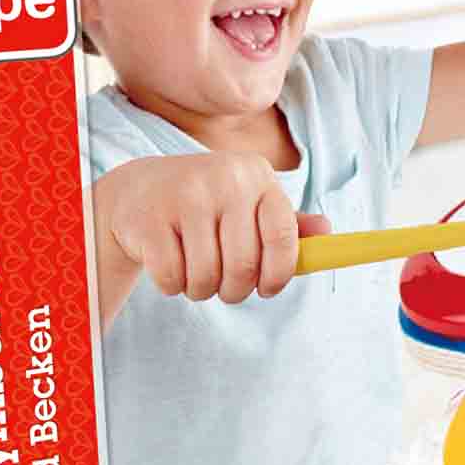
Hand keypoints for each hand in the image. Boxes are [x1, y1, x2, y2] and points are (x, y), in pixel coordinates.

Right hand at [98, 152, 331, 305]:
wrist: (136, 190)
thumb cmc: (206, 205)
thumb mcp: (247, 204)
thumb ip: (286, 223)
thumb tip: (327, 231)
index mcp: (256, 175)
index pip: (283, 236)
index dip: (279, 274)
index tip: (266, 289)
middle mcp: (224, 179)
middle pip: (243, 265)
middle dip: (235, 290)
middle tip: (224, 288)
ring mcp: (184, 196)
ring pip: (206, 276)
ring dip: (201, 289)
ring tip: (194, 273)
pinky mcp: (149, 218)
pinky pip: (172, 278)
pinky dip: (172, 285)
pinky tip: (169, 265)